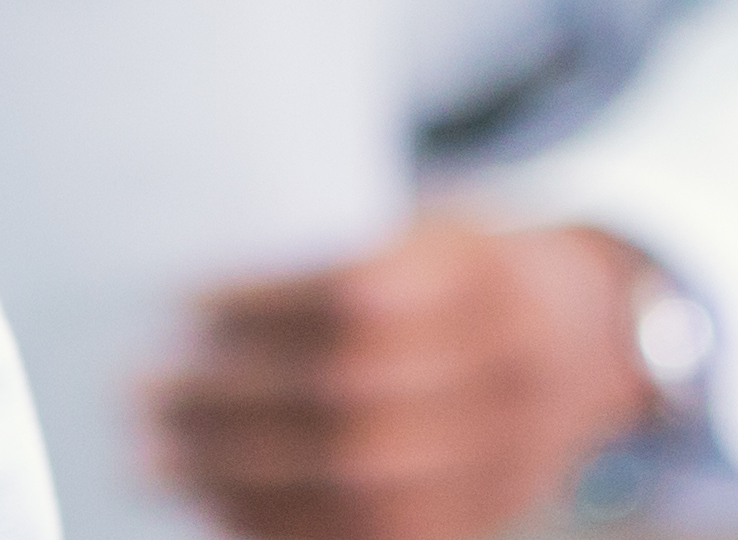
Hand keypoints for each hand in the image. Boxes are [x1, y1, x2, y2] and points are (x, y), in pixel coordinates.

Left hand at [148, 213, 661, 539]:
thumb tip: (194, 308)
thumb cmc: (471, 269)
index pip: (359, 298)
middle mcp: (502, 370)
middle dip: (231, 403)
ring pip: (360, 487)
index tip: (184, 303)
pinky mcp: (484, 520)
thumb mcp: (431, 228)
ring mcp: (503, 457)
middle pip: (349, 401)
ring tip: (158, 457)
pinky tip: (216, 508)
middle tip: (142, 394)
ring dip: (240, 477)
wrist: (596, 338)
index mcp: (484, 276)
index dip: (264, 306)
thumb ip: (344, 257)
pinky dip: (284, 530)